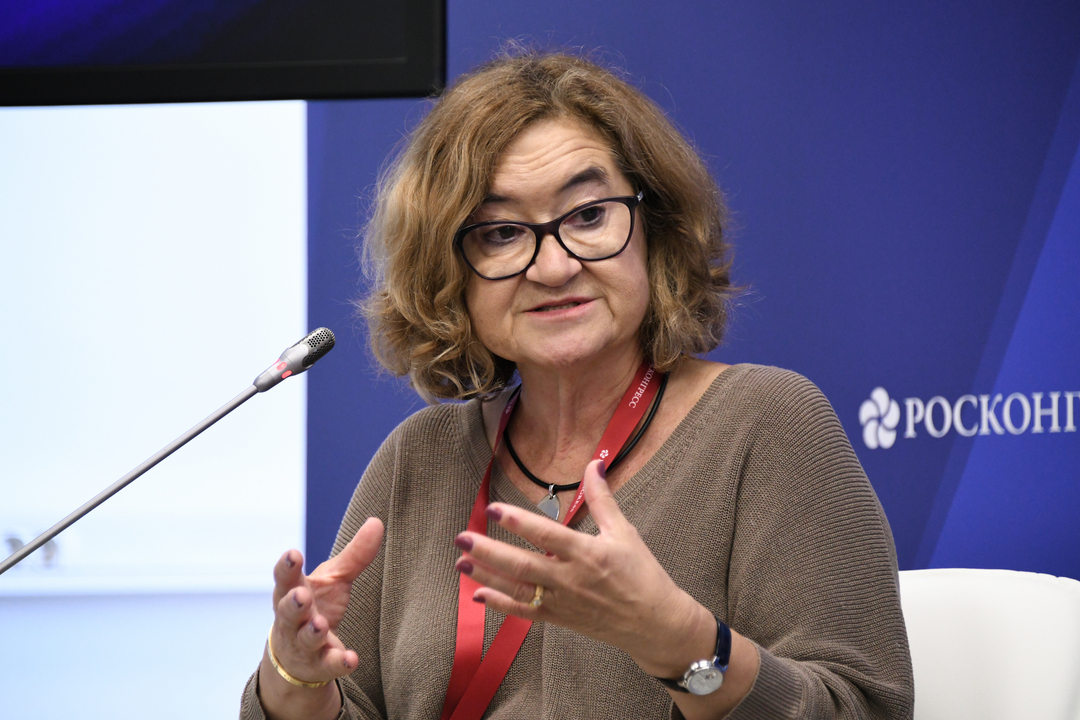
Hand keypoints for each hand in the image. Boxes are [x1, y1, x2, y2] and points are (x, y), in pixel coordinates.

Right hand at [267, 517, 383, 685]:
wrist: (299, 657)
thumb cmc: (316, 606)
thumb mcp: (334, 580)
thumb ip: (354, 555)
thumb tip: (377, 522)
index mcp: (293, 591)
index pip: (285, 578)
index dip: (287, 566)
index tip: (293, 553)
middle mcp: (293, 619)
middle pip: (287, 611)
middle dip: (293, 603)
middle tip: (301, 594)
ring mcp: (303, 644)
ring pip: (304, 639)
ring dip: (312, 632)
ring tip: (320, 624)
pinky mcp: (319, 665)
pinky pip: (328, 665)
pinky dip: (339, 662)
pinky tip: (351, 659)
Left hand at [453, 461, 711, 676]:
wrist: (654, 623)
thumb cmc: (642, 573)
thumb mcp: (624, 532)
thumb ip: (603, 498)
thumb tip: (594, 463)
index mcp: (587, 553)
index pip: (546, 535)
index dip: (518, 521)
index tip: (493, 509)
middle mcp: (570, 579)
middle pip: (523, 564)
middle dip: (490, 551)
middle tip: (462, 538)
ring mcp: (562, 602)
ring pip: (518, 588)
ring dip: (487, 575)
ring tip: (461, 562)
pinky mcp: (559, 619)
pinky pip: (524, 612)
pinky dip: (501, 605)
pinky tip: (478, 594)